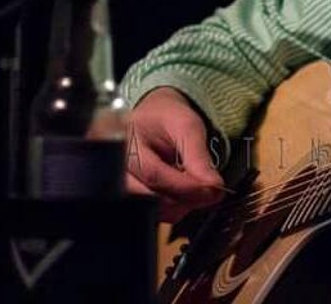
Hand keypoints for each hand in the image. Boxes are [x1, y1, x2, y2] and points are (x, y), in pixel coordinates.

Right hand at [125, 86, 226, 221]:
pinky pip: (152, 213)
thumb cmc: (167, 118)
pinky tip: (185, 193)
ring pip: (148, 210)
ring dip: (179, 206)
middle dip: (182, 199)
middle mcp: (117, 168)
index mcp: (126, 141)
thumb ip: (198, 156)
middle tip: (208, 193)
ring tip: (198, 190)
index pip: (152, 172)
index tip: (211, 188)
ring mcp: (122, 185)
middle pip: (146, 197)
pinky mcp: (133, 199)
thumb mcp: (187, 126)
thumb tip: (213, 185)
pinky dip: (174, 208)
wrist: (156, 117)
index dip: (184, 185)